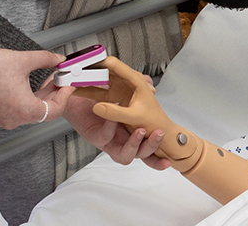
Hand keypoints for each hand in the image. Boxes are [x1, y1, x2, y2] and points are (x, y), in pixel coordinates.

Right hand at [0, 46, 70, 129]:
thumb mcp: (23, 60)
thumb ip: (46, 59)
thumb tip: (58, 59)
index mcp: (25, 111)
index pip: (56, 109)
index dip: (65, 95)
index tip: (68, 83)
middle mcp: (15, 120)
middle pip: (44, 111)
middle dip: (54, 94)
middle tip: (59, 78)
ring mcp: (3, 119)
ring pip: (31, 111)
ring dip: (40, 96)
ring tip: (46, 78)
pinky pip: (17, 110)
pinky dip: (27, 98)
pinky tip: (29, 83)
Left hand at [67, 56, 182, 165]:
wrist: (75, 92)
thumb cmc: (99, 93)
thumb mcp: (123, 88)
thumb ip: (138, 88)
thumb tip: (151, 88)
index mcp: (132, 132)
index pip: (149, 150)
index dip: (159, 158)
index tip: (171, 159)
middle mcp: (122, 140)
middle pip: (141, 156)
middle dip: (152, 148)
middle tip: (159, 134)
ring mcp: (109, 142)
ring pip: (124, 155)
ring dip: (134, 144)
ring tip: (141, 130)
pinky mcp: (94, 137)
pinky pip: (105, 138)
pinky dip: (112, 127)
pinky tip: (114, 116)